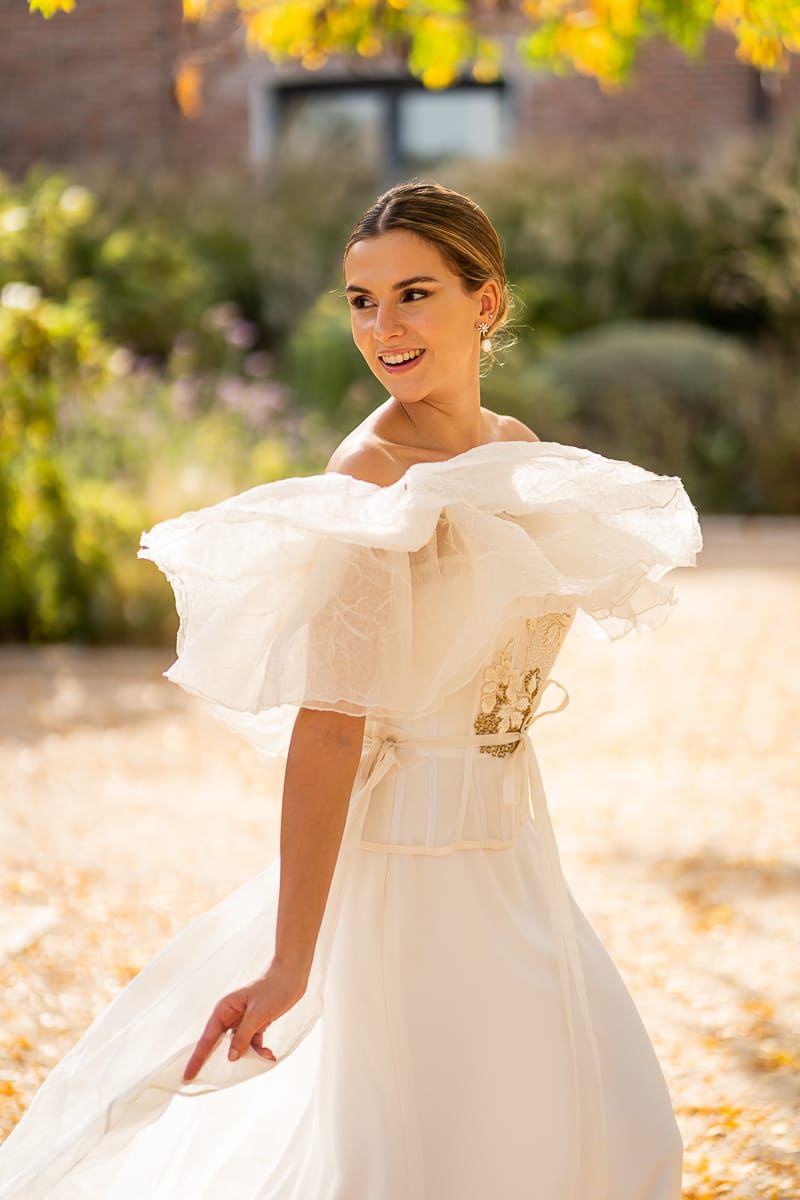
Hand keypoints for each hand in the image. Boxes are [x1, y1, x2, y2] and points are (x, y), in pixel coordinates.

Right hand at [182, 960, 307, 1082]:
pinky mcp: (256, 1023)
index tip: (187, 1077)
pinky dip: (259, 1050)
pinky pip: (252, 1042)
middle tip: (215, 1081)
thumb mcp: (257, 1014)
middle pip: (219, 1044)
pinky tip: (269, 1054)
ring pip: (239, 1046)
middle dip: (220, 1061)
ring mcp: (243, 1020)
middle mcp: (230, 1016)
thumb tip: (230, 1058)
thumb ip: (243, 1036)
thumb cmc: (273, 989)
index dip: (197, 1059)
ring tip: (266, 1056)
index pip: (207, 1039)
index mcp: (224, 1010)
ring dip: (250, 1055)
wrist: (292, 975)